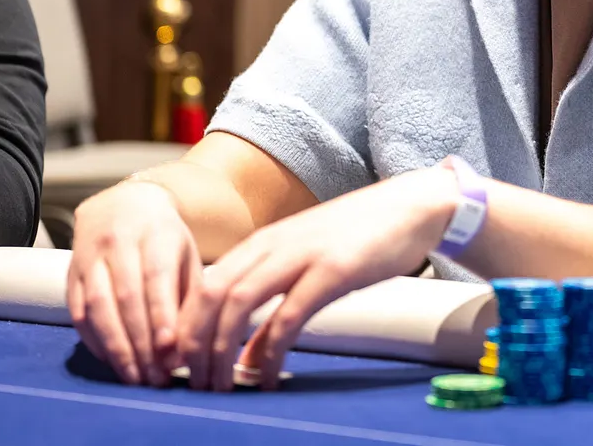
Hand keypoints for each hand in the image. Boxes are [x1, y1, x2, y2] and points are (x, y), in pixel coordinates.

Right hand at [68, 181, 200, 387]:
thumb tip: (185, 347)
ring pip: (97, 307)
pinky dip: (94, 340)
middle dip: (140, 342)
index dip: (160, 315)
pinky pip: (77, 311)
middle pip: (125, 298)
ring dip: (115, 347)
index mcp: (156, 234)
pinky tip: (111, 360)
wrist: (123, 204)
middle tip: (154, 377)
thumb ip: (189, 296)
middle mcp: (119, 242)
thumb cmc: (165, 238)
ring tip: (133, 377)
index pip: (156, 278)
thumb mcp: (186, 254)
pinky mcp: (71, 273)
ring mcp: (90, 257)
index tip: (169, 349)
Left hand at [175, 165, 457, 390]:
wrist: (411, 206)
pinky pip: (288, 315)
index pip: (203, 286)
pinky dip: (270, 350)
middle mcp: (272, 245)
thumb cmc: (360, 237)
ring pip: (239, 303)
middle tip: (193, 383)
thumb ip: (273, 306)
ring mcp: (301, 255)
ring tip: (220, 385)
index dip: (184, 328)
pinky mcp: (332, 270)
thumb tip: (249, 356)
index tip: (181, 366)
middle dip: (194, 344)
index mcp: (261, 243)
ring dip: (222, 349)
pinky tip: (266, 376)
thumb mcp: (306, 267)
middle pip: (211, 295)